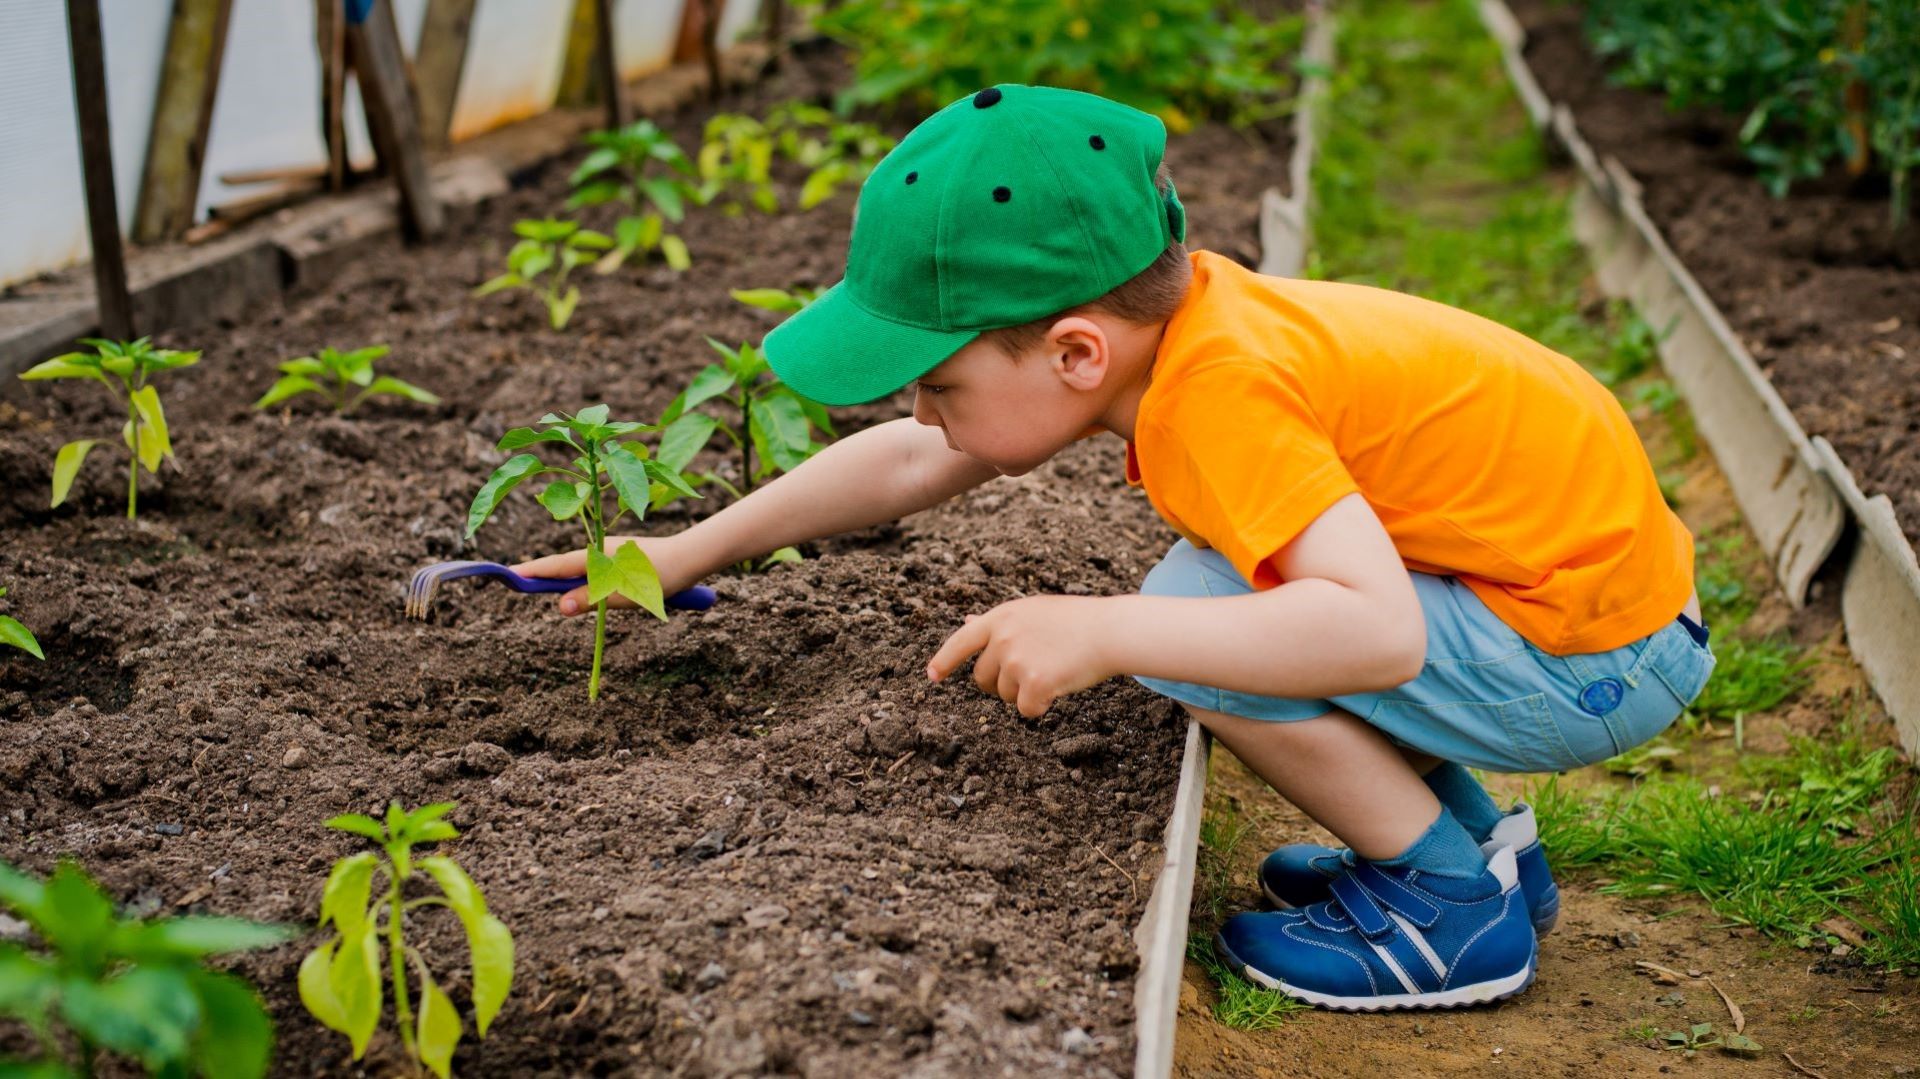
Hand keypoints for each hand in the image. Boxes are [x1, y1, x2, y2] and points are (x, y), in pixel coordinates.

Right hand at [511, 534, 680, 617]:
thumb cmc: (660, 576)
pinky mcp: (619, 559)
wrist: (690, 558)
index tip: (508, 573)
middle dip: (544, 577)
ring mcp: (609, 553)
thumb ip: (592, 599)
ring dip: (568, 582)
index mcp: (596, 556)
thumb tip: (561, 606)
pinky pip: (594, 571)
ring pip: (580, 570)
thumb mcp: (624, 593)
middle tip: (520, 584)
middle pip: (564, 567)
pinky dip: (585, 580)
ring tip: (551, 590)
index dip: (532, 571)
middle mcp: (599, 551)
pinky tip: (587, 590)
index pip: (556, 566)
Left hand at [926, 595, 1114, 717]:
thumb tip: (967, 621)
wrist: (1109, 631)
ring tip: (1052, 670)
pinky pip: (1025, 711)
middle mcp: (1002, 638)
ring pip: (1004, 697)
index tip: (932, 676)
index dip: (944, 661)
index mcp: (1001, 617)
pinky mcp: (1033, 683)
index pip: (961, 641)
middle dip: (999, 684)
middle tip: (1029, 674)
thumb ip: (999, 622)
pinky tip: (1059, 687)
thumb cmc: (1076, 621)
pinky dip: (1041, 707)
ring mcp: (1016, 661)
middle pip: (981, 679)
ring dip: (1024, 693)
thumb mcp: (1032, 611)